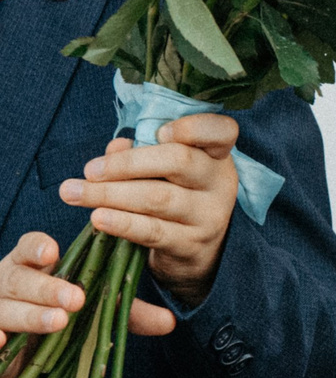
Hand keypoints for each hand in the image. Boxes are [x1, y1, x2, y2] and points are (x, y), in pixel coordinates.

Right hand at [1, 231, 175, 375]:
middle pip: (19, 279)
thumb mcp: (93, 311)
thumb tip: (170, 321)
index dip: (37, 249)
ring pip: (3, 307)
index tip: (55, 253)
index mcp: (30, 267)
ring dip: (29, 314)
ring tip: (59, 321)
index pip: (29, 249)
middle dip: (47, 287)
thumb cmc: (57, 317)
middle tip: (76, 298)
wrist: (16, 351)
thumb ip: (124, 312)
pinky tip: (0, 340)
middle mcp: (7, 284)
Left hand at [59, 114, 241, 310]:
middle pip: (179, 161)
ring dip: (109, 194)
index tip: (160, 132)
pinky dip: (122, 223)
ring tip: (73, 192)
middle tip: (90, 170)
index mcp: (215, 156)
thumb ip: (142, 153)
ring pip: (158, 198)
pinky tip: (98, 218)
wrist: (194, 249)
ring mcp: (209, 216)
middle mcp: (219, 183)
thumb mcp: (166, 170)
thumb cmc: (176, 195)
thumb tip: (116, 147)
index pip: (221, 132)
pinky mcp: (191, 245)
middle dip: (127, 164)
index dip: (193, 128)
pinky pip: (153, 232)